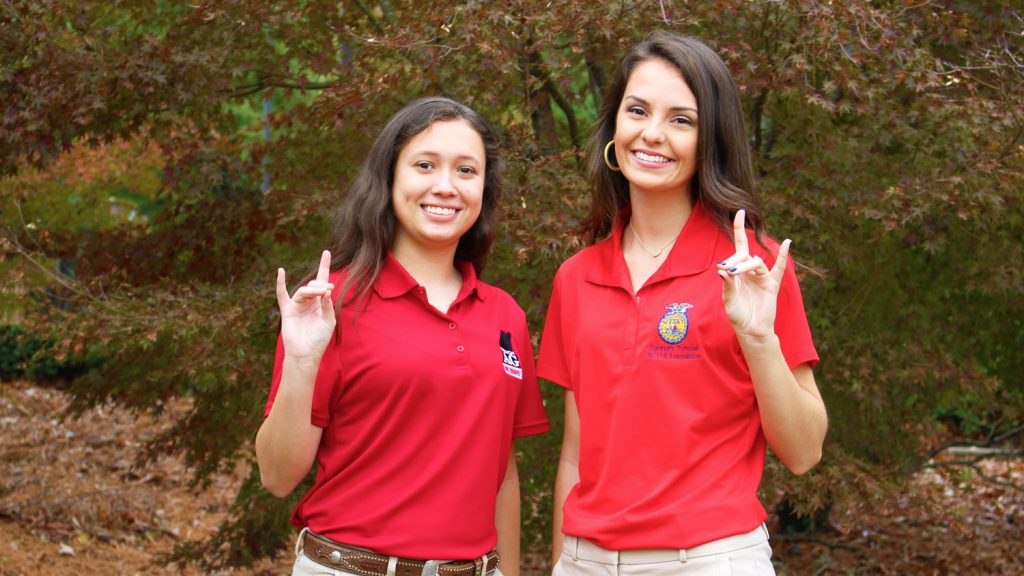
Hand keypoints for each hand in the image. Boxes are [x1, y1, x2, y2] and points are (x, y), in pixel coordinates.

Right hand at [276, 250, 336, 363]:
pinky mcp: (288, 310)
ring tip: (322, 292)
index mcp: (320, 303)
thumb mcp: (329, 322)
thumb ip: (328, 306)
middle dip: (322, 285)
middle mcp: (309, 301)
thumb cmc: (319, 340)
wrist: (306, 354)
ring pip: (304, 290)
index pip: (322, 281)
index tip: (326, 252)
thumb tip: (327, 290)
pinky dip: (280, 283)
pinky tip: (280, 271)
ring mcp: (297, 305)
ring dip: (313, 289)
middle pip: (314, 285)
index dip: (324, 267)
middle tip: (328, 290)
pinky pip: (282, 294)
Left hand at [717, 210, 790, 338]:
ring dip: (745, 266)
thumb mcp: (728, 299)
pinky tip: (787, 243)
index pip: (739, 246)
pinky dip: (783, 256)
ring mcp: (762, 277)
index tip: (739, 212)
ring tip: (734, 271)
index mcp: (737, 270)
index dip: (739, 229)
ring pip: (756, 263)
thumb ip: (727, 284)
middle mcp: (750, 270)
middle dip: (735, 260)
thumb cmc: (737, 314)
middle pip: (745, 254)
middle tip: (727, 269)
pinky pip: (780, 269)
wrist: (750, 330)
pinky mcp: (772, 285)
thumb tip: (722, 269)